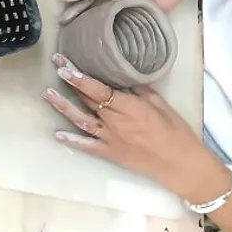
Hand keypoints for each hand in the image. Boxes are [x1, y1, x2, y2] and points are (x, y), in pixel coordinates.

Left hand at [43, 53, 230, 203]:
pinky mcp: (111, 153)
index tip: (65, 65)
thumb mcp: (162, 106)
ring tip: (47, 93)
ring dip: (63, 106)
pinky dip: (72, 140)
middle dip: (70, 82)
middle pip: (88, 100)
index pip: (99, 89)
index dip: (80, 77)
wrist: (184, 166)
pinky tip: (57, 134)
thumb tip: (124, 77)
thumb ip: (141, 91)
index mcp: (130, 108)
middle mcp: (116, 122)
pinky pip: (87, 146)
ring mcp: (110, 139)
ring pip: (81, 120)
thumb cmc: (178, 134)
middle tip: (56, 66)